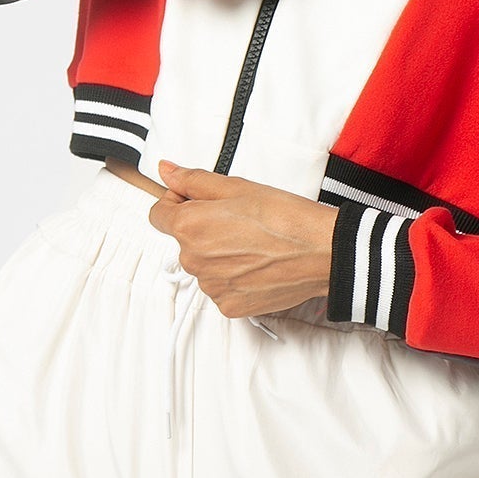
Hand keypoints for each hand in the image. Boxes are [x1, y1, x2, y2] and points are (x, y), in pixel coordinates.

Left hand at [147, 159, 338, 316]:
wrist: (321, 252)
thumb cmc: (284, 217)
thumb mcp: (236, 186)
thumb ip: (193, 180)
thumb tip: (166, 171)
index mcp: (189, 227)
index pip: (157, 215)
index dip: (176, 203)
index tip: (198, 201)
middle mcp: (193, 261)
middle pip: (183, 242)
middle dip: (203, 230)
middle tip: (238, 221)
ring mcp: (211, 287)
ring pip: (204, 266)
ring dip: (219, 256)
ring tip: (253, 244)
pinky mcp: (230, 306)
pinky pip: (221, 289)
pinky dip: (234, 278)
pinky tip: (257, 265)